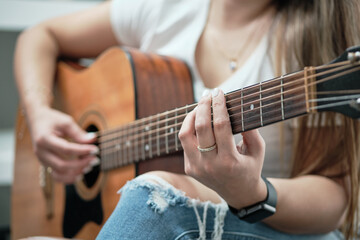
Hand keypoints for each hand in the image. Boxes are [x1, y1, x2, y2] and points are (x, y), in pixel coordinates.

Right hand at [28, 106, 98, 182]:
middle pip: (62, 165)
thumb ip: (78, 133)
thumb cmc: (52, 119)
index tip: (96, 150)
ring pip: (59, 174)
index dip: (82, 151)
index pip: (66, 149)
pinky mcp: (46, 164)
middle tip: (95, 159)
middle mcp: (41, 152)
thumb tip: (93, 140)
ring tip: (89, 167)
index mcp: (44, 139)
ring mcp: (42, 160)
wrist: (36, 120)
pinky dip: (69, 178)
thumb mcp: (66, 122)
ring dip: (76, 173)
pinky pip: (57, 176)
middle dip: (81, 164)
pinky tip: (81, 173)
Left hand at [179, 89, 266, 207]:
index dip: (219, 106)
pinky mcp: (189, 168)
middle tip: (208, 94)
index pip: (221, 126)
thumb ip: (251, 130)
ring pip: (185, 134)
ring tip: (200, 107)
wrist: (239, 194)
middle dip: (204, 106)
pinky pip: (185, 143)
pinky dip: (190, 129)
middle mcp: (210, 165)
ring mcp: (196, 168)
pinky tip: (198, 121)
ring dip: (191, 116)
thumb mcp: (258, 150)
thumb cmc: (250, 168)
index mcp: (229, 161)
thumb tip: (241, 107)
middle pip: (201, 128)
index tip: (220, 93)